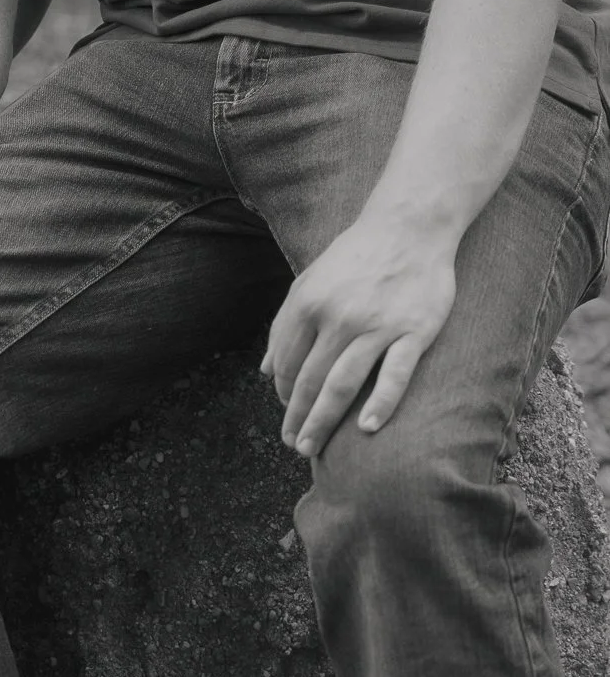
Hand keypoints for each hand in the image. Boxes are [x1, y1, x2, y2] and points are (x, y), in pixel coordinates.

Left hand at [261, 208, 457, 458]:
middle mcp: (337, 315)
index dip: (282, 393)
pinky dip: (380, 404)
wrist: (408, 228)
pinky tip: (366, 429)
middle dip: (297, 417)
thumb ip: (284, 325)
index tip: (287, 413)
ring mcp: (375, 325)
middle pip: (309, 379)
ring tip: (312, 448)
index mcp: (308, 302)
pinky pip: (394, 375)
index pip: (286, 360)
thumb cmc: (356, 257)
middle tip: (292, 445)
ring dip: (323, 421)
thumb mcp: (309, 282)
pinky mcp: (412, 332)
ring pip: (343, 384)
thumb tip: (264, 371)